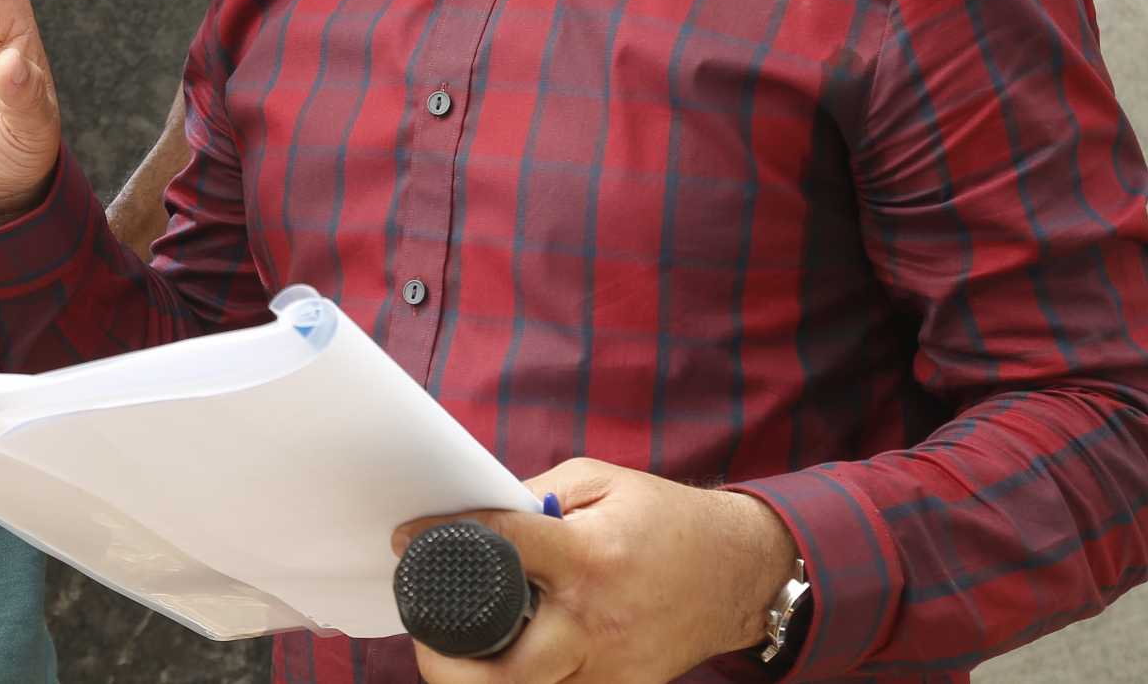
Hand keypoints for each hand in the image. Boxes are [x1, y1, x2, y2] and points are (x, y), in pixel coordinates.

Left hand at [392, 459, 798, 683]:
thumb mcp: (599, 481)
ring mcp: (609, 667)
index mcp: (589, 557)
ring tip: (462, 645)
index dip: (444, 539)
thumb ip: (534, 498)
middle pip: (504, 669)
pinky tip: (516, 650)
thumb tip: (475, 515)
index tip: (408, 539)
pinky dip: (529, 676)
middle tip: (426, 632)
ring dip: (485, 674)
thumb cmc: (666, 519)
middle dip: (450, 659)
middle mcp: (596, 622)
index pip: (500, 549)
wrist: (739, 571)